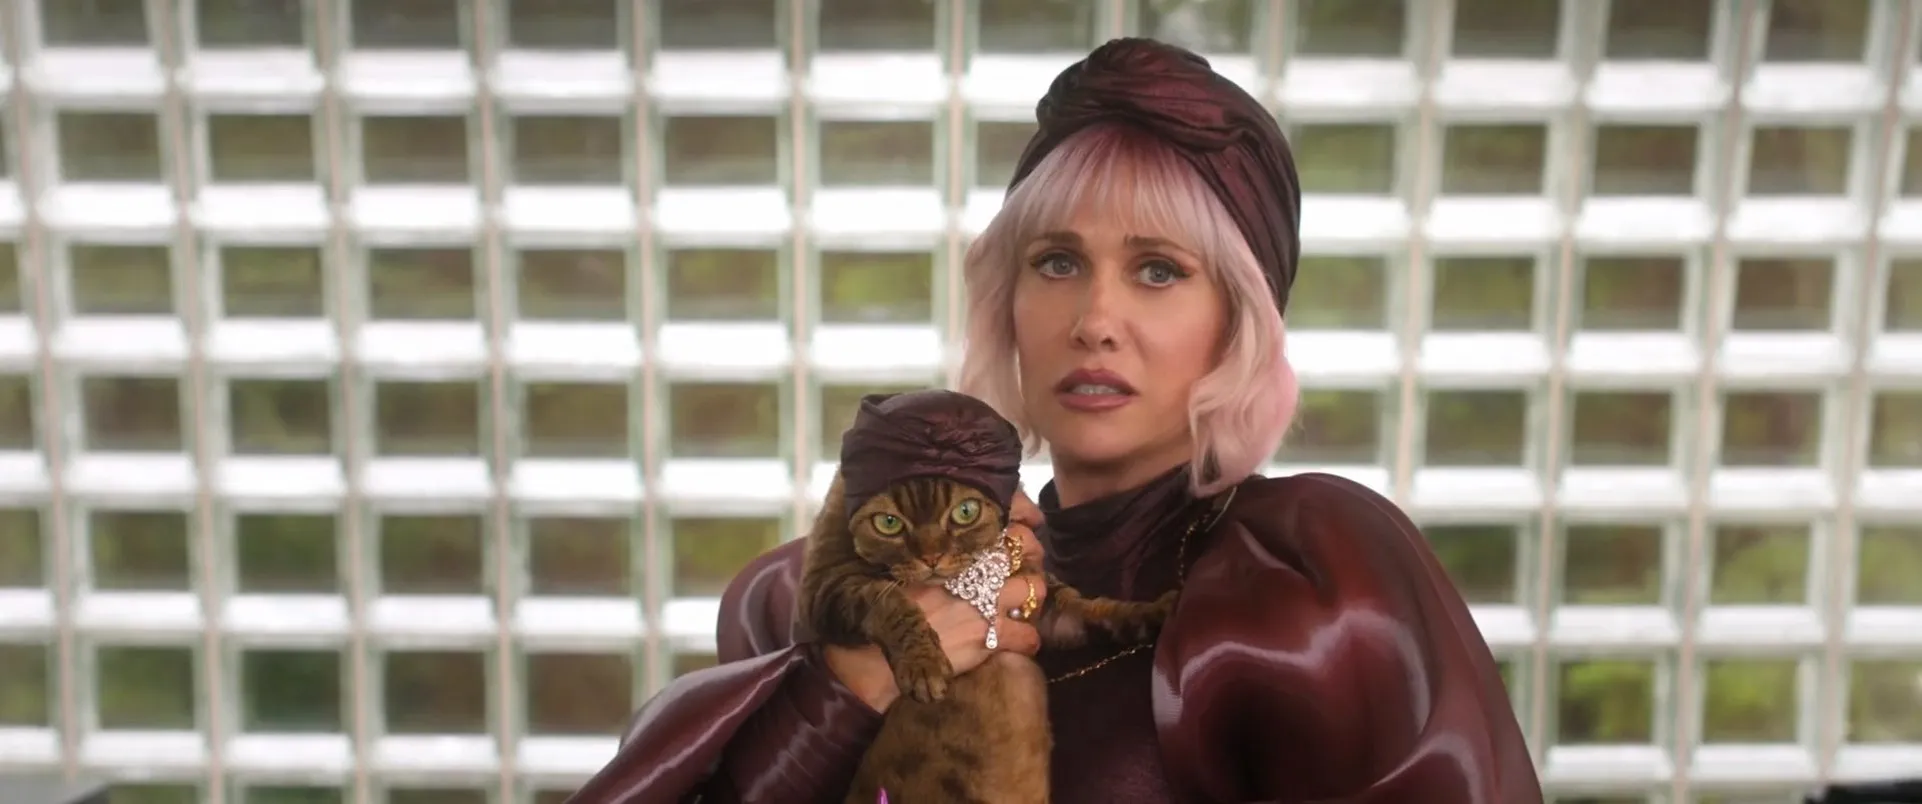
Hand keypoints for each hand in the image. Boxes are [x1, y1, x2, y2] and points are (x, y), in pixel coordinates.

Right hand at [825, 491, 1049, 711]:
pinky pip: (1029, 636)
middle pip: (1025, 552)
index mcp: (948, 552)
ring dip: (1032, 598)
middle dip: (1030, 559)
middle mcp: (971, 573)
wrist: (870, 659)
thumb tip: (938, 546)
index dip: (1017, 527)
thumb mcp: (899, 577)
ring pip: (1034, 590)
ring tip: (1022, 606)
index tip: (1020, 532)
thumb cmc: (876, 613)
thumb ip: (926, 559)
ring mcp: (983, 606)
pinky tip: (1018, 642)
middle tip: (1022, 571)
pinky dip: (1028, 639)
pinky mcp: (987, 641)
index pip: (998, 527)